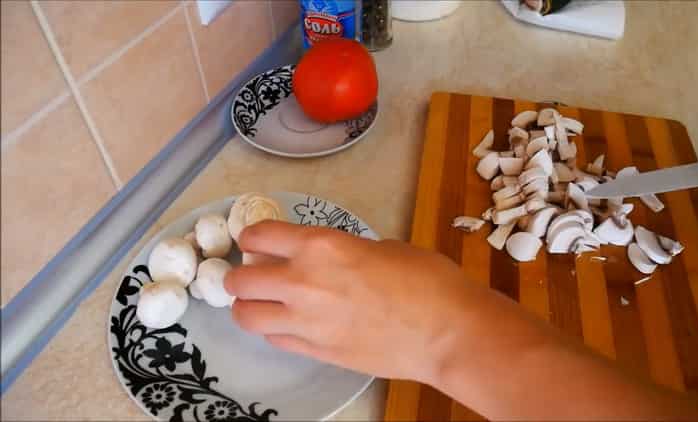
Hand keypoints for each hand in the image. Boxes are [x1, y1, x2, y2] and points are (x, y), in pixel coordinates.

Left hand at [223, 220, 484, 383]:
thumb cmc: (426, 279)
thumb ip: (341, 251)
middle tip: (253, 276)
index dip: (252, 237)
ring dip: (249, 307)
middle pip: (241, 280)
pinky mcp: (316, 353)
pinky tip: (290, 325)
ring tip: (263, 305)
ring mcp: (306, 322)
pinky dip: (275, 331)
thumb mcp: (380, 247)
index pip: (260, 235)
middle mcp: (302, 282)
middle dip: (241, 276)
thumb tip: (325, 260)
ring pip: (246, 316)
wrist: (446, 332)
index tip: (255, 242)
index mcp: (321, 245)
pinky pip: (275, 340)